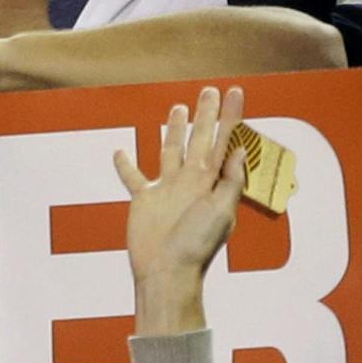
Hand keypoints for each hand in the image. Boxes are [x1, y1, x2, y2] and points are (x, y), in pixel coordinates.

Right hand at [113, 86, 246, 333]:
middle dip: (206, 115)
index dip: (231, 116)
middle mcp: (191, 181)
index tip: (236, 92)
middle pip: (199, 139)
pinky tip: (120, 152)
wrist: (168, 272)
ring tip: (178, 108)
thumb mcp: (222, 212)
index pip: (224, 141)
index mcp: (212, 182)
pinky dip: (125, 165)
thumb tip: (240, 149)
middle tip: (209, 90)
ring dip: (173, 129)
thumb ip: (230, 181)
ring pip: (170, 150)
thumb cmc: (197, 246)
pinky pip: (133, 178)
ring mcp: (167, 189)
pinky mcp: (144, 200)